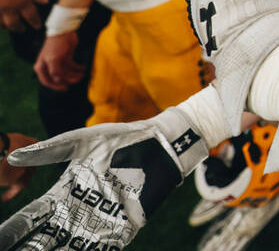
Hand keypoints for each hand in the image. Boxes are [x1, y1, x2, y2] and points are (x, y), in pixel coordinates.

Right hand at [0, 0, 46, 31]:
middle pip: (14, 22)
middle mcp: (9, 9)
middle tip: (22, 30)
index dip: (35, 22)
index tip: (38, 27)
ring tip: (8, 27)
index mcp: (22, 2)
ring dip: (6, 27)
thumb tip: (46, 1)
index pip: (31, 15)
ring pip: (1, 23)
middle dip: (19, 27)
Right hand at [0, 99, 215, 249]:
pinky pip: (102, 248)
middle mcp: (78, 212)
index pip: (30, 218)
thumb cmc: (121, 140)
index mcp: (64, 194)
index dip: (14, 231)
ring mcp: (101, 222)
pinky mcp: (123, 227)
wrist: (162, 144)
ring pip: (70, 247)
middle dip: (32, 248)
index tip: (0, 240)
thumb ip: (50, 151)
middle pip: (46, 239)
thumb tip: (13, 156)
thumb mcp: (82, 141)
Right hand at [32, 33, 82, 90]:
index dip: (56, 86)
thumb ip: (55, 71)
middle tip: (78, 79)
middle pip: (59, 78)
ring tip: (83, 74)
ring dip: (75, 75)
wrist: (64, 31)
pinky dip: (78, 69)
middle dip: (69, 79)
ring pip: (67, 73)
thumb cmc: (55, 45)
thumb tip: (58, 80)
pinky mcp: (66, 58)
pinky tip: (83, 69)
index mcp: (41, 67)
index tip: (66, 88)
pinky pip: (72, 66)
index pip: (47, 81)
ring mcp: (58, 62)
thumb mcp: (53, 59)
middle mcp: (48, 66)